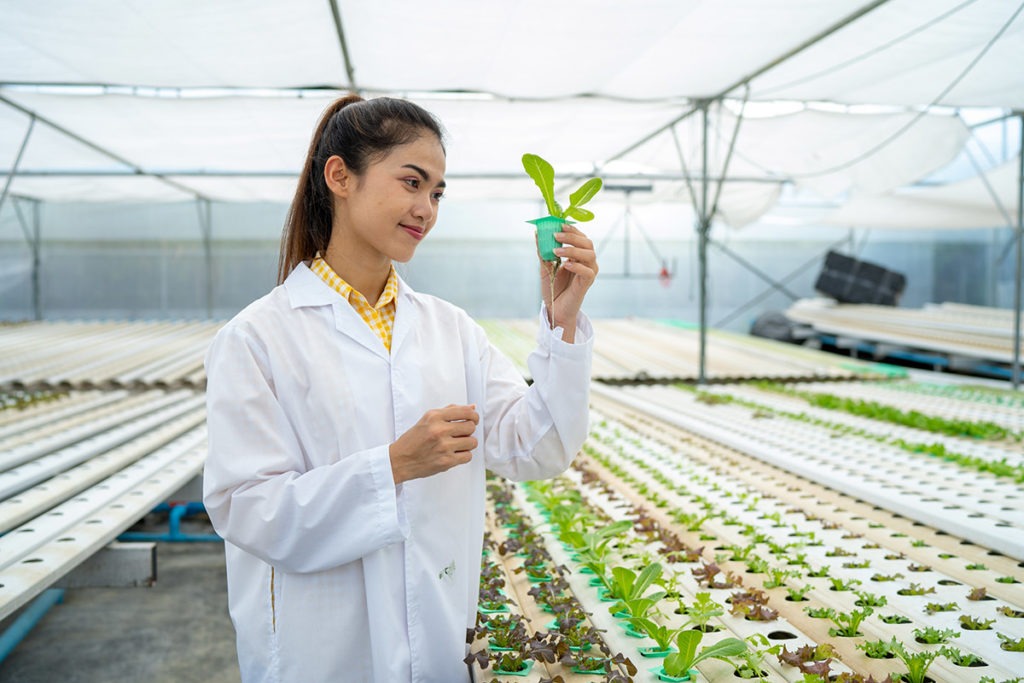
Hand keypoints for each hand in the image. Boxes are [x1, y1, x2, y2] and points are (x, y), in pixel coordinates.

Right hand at [389, 404, 478, 483]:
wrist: (400, 460)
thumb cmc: (413, 440)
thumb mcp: (428, 419)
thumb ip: (450, 411)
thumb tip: (472, 407)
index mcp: (434, 416)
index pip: (465, 411)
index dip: (473, 416)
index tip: (473, 420)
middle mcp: (439, 430)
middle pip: (471, 427)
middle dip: (469, 430)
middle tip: (462, 434)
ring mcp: (443, 446)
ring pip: (472, 442)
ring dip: (467, 444)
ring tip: (458, 444)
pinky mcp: (446, 461)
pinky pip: (468, 456)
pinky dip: (463, 455)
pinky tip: (454, 453)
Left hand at [539, 224, 597, 341]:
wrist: (554, 309)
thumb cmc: (552, 288)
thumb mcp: (545, 267)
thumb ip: (543, 251)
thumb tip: (536, 233)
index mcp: (578, 256)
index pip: (581, 237)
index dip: (572, 230)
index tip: (559, 225)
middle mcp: (586, 262)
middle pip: (588, 243)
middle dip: (572, 237)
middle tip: (556, 236)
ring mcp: (589, 272)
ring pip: (590, 255)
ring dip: (573, 250)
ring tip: (556, 251)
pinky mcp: (587, 283)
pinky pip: (588, 271)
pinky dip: (577, 266)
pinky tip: (566, 265)